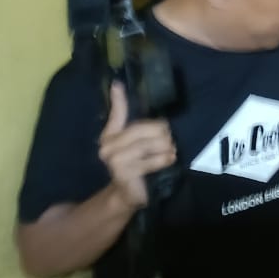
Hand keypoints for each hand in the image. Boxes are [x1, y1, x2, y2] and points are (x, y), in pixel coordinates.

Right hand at [97, 82, 176, 211]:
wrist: (128, 194)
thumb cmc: (136, 165)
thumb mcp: (137, 145)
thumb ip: (140, 129)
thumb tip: (154, 115)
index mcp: (110, 136)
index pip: (116, 115)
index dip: (118, 99)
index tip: (118, 83)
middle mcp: (107, 146)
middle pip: (140, 129)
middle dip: (160, 132)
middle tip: (170, 139)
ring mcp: (114, 160)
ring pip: (147, 145)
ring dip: (165, 147)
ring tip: (171, 151)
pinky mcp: (124, 172)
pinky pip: (150, 161)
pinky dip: (163, 159)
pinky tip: (170, 159)